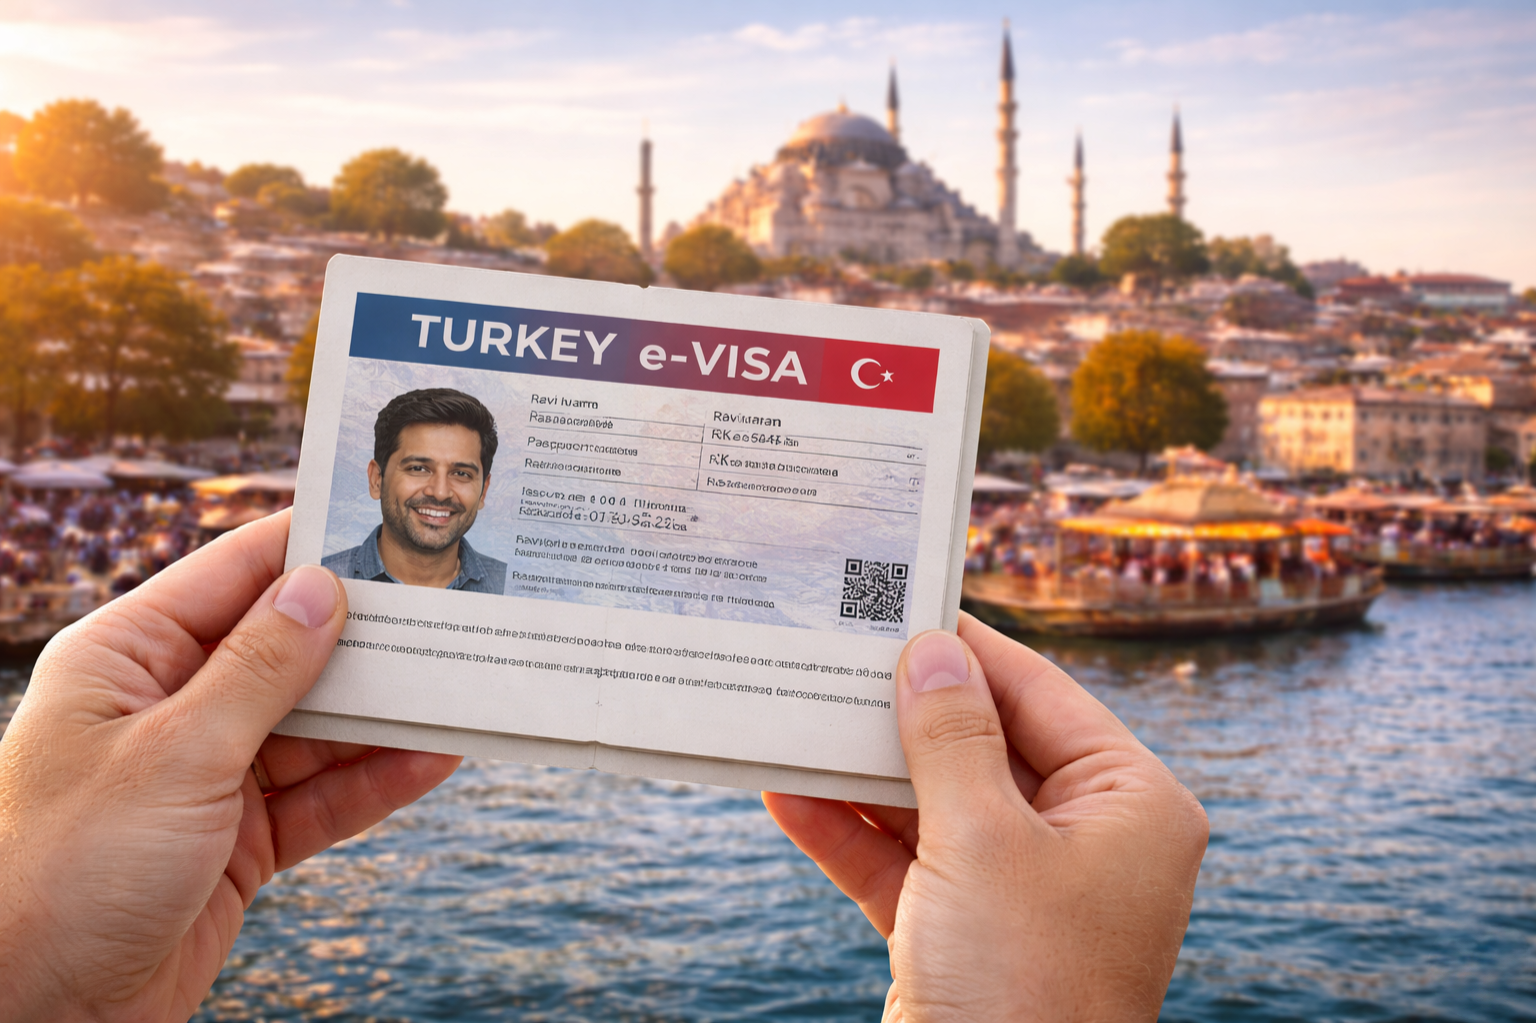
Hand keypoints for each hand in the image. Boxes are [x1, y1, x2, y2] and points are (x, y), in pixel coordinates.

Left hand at [0, 509, 461, 1020]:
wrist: (30, 1012)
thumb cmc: (65, 870)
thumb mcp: (174, 756)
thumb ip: (259, 671)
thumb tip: (323, 589)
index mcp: (129, 658)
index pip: (233, 576)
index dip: (308, 548)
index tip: (384, 527)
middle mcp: (171, 706)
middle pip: (287, 652)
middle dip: (365, 640)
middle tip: (448, 614)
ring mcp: (208, 775)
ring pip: (316, 727)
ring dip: (383, 715)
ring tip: (460, 685)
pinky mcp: (240, 840)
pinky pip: (322, 797)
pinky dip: (376, 781)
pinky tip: (433, 759)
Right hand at [765, 613, 1207, 1021]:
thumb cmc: (1023, 985)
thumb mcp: (983, 840)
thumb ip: (950, 738)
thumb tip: (931, 650)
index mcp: (1130, 806)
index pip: (1039, 694)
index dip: (967, 649)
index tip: (900, 602)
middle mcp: (1085, 841)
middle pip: (982, 746)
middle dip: (902, 711)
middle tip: (834, 654)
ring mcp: (1023, 890)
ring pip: (934, 803)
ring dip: (863, 770)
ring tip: (796, 712)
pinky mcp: (964, 933)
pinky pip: (903, 863)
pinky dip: (849, 834)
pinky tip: (786, 793)